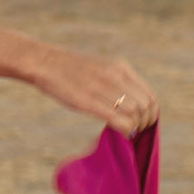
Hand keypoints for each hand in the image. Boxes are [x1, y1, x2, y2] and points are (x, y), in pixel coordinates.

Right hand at [26, 47, 158, 132]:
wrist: (43, 62)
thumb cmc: (68, 69)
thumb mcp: (99, 67)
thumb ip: (116, 81)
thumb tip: (130, 104)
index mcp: (120, 67)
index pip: (150, 96)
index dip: (150, 113)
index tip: (141, 121)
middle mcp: (116, 75)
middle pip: (146, 106)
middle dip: (144, 122)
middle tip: (133, 129)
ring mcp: (102, 87)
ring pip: (136, 114)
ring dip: (134, 127)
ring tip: (124, 131)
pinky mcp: (88, 101)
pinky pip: (119, 120)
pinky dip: (123, 129)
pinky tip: (116, 131)